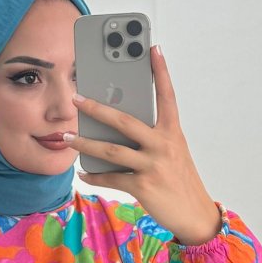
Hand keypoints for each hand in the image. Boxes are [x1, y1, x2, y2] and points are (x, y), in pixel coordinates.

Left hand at [67, 46, 220, 244]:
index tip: (152, 47)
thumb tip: (115, 129)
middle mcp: (164, 145)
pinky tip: (83, 172)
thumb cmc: (179, 180)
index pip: (167, 95)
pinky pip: (111, 178)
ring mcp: (153, 165)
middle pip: (125, 120)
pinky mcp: (143, 187)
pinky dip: (94, 175)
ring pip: (111, 150)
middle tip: (76, 99)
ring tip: (66, 137)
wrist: (195, 214)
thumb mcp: (172, 153)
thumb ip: (151, 137)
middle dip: (97, 108)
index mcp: (173, 132)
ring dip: (84, 143)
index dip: (160, 71)